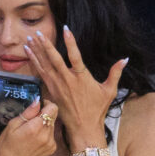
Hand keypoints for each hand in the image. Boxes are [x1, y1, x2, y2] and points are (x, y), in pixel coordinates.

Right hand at [0, 98, 58, 155]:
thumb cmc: (7, 146)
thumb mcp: (12, 125)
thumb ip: (27, 113)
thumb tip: (37, 101)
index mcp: (36, 127)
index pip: (53, 108)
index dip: (46, 104)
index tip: (38, 107)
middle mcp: (46, 135)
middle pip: (53, 116)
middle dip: (44, 114)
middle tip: (31, 120)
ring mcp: (51, 143)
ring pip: (52, 125)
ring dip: (44, 124)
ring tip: (31, 132)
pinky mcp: (52, 149)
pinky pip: (52, 135)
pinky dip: (45, 134)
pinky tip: (34, 140)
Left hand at [24, 26, 127, 147]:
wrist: (83, 127)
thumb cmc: (97, 109)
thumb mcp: (109, 90)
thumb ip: (115, 73)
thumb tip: (125, 59)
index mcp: (81, 77)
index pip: (75, 55)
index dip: (70, 42)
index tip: (65, 28)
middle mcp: (67, 80)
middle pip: (54, 59)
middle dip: (46, 45)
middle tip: (39, 33)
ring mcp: (57, 86)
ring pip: (44, 66)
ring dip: (36, 52)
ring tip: (30, 40)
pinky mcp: (51, 91)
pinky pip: (41, 74)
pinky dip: (35, 64)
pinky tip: (29, 55)